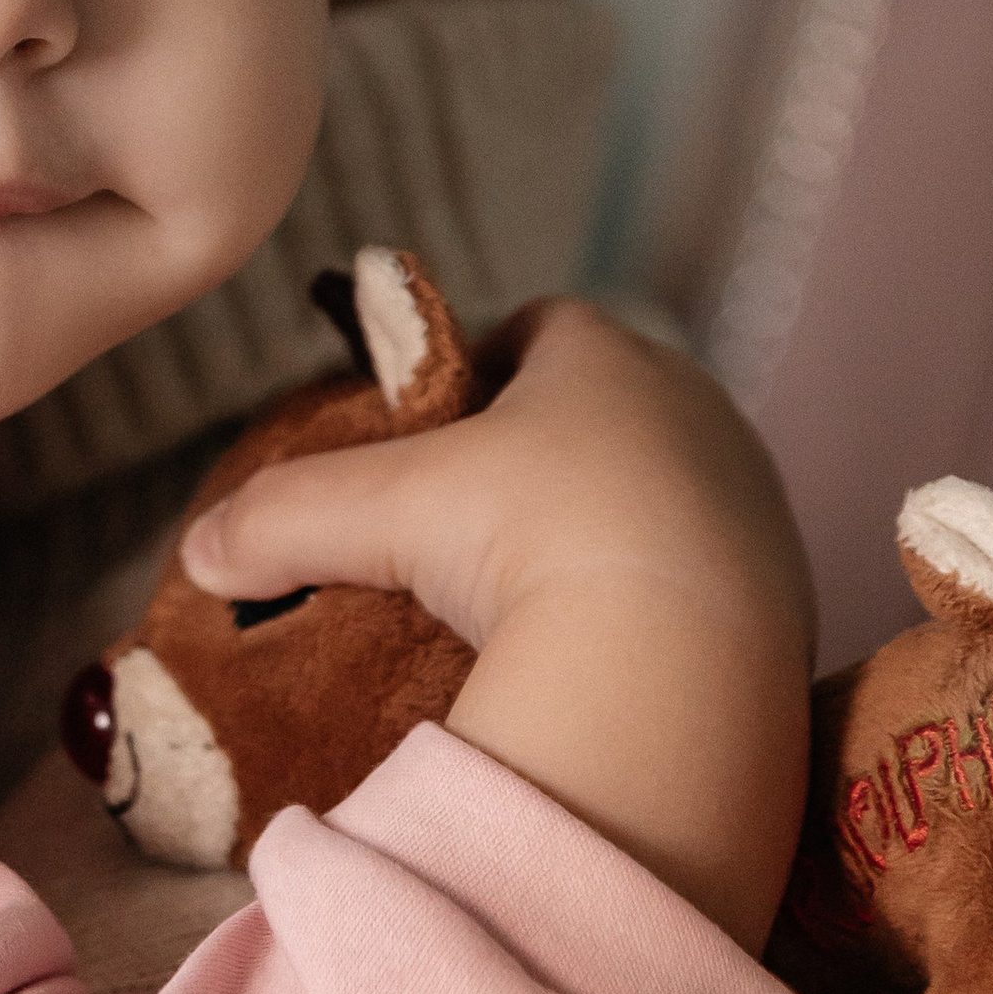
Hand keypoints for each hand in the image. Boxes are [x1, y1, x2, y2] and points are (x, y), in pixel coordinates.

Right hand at [183, 300, 813, 948]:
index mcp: (607, 355)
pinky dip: (660, 600)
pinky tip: (610, 653)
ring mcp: (754, 501)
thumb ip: (281, 515)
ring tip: (539, 601)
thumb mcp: (379, 516)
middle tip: (476, 528)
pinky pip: (710, 576)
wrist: (680, 667)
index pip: (544, 327)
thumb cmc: (528, 542)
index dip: (485, 367)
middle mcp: (697, 408)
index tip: (441, 427)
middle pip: (609, 409)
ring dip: (609, 529)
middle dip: (547, 454)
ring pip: (666, 492)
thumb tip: (201, 549)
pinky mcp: (791, 593)